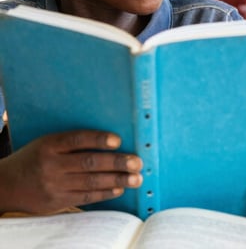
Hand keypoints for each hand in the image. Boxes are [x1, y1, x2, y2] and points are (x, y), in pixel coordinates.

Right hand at [0, 131, 141, 213]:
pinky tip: (119, 188)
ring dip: (117, 180)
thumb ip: (72, 142)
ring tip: (136, 178)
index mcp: (50, 145)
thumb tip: (113, 141)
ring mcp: (53, 185)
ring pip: (91, 182)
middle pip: (89, 162)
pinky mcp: (56, 201)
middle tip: (137, 162)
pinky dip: (104, 193)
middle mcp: (51, 165)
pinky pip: (85, 197)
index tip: (118, 140)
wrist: (6, 185)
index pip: (77, 140)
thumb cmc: (35, 158)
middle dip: (117, 162)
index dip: (99, 139)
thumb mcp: (47, 143)